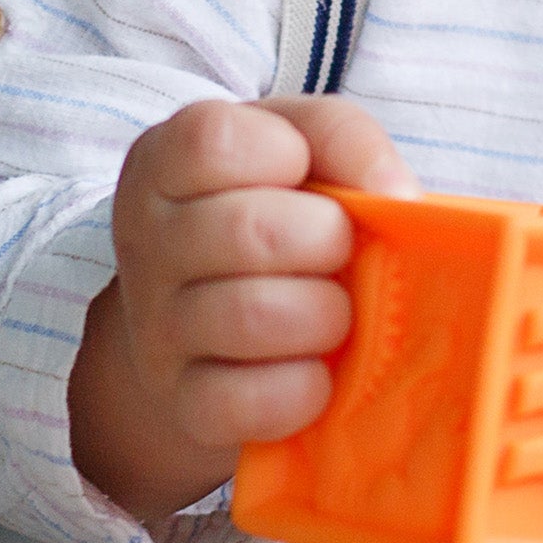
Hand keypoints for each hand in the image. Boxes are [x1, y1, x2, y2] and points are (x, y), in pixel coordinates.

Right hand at [69, 94, 417, 522]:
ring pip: (252, 318)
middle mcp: (146, 243)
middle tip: (340, 251)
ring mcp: (157, 329)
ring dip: (324, 315)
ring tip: (334, 310)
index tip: (303, 172)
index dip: (285, 154)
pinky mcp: (184, 404)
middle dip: (327, 240)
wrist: (220, 321)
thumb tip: (396, 195)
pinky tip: (315, 367)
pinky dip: (305, 388)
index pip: (214, 142)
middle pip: (248, 232)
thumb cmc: (274, 209)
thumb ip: (344, 138)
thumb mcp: (301, 145)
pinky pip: (249, 401)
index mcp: (162, 163)